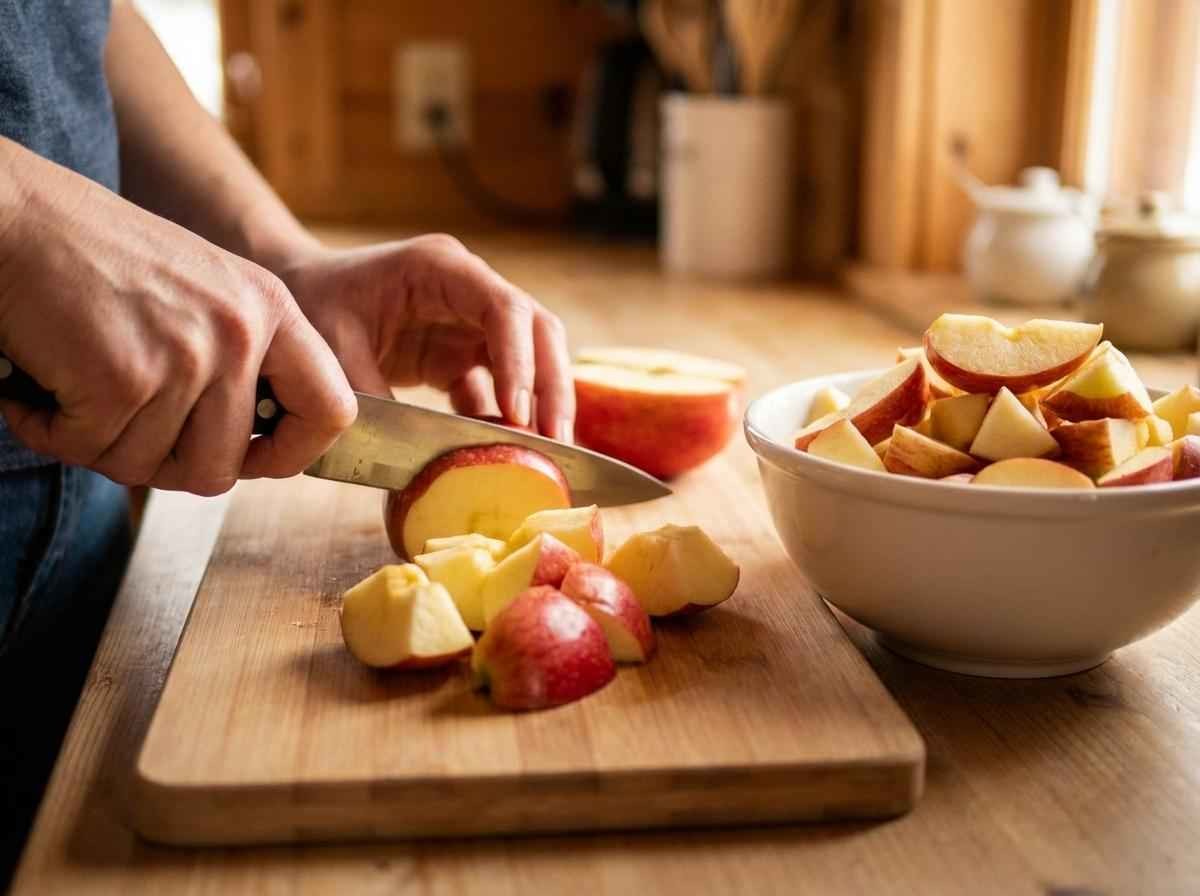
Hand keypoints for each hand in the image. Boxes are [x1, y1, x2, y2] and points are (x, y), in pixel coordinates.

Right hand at [0, 146, 355, 494]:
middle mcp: (240, 333)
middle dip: (163, 464)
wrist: (10, 212)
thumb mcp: (202, 290)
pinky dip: (54, 431)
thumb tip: (255, 449)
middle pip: (223, 467)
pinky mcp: (123, 379)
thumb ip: (240, 359)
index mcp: (271, 309)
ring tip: (76, 387)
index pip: (333, 411)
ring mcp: (186, 357)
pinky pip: (94, 451)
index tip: (251, 459)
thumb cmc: (93, 253)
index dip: (292, 453)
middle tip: (119, 424)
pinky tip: (41, 384)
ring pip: (151, 467)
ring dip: (101, 444)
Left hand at [277, 234, 574, 439]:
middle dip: (551, 386)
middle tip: (555, 441)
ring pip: (530, 360)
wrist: (295, 296)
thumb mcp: (332, 347)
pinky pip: (498, 388)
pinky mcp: (460, 355)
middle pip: (536, 332)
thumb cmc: (311, 303)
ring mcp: (469, 323)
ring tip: (546, 455)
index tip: (516, 412)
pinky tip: (506, 456)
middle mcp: (468, 289)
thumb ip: (373, 394)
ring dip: (539, 405)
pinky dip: (504, 421)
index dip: (520, 361)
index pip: (504, 309)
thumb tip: (417, 451)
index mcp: (440, 268)